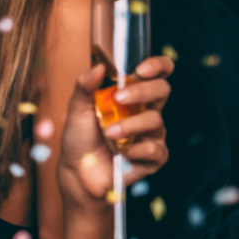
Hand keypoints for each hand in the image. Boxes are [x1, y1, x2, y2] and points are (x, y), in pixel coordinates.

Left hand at [57, 54, 173, 206]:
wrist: (76, 172)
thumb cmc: (79, 138)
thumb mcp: (77, 108)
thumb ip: (85, 86)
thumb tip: (98, 66)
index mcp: (132, 95)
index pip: (157, 73)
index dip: (157, 65)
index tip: (141, 69)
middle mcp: (145, 111)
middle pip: (162, 90)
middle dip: (143, 91)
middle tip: (119, 97)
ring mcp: (151, 134)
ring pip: (155, 120)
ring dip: (130, 125)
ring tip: (109, 133)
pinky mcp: (153, 157)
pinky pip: (156, 149)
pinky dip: (139, 150)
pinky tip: (124, 153)